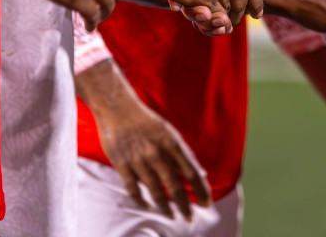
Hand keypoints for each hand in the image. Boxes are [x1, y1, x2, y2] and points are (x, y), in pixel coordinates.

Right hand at [84, 63, 212, 220]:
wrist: (118, 108)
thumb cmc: (146, 121)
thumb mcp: (169, 132)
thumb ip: (182, 153)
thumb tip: (199, 173)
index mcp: (172, 143)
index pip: (191, 172)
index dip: (201, 190)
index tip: (207, 203)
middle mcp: (157, 153)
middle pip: (175, 186)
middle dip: (185, 205)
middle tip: (190, 217)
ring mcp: (139, 160)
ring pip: (156, 192)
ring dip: (165, 208)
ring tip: (172, 216)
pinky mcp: (122, 164)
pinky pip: (133, 189)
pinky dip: (141, 201)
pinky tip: (148, 207)